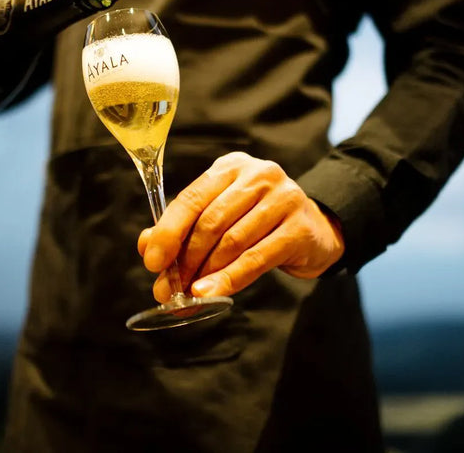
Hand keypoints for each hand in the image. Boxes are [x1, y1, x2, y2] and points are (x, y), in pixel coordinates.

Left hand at [137, 151, 344, 302]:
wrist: (316, 230)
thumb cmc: (260, 223)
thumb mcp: (221, 217)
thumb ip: (184, 228)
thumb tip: (146, 247)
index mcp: (231, 167)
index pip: (191, 198)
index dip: (167, 232)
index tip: (152, 262)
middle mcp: (258, 175)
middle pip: (211, 221)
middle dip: (185, 260)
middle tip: (170, 289)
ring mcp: (284, 198)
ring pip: (232, 241)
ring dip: (206, 273)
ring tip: (190, 295)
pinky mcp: (300, 227)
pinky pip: (256, 258)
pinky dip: (230, 279)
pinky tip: (212, 294)